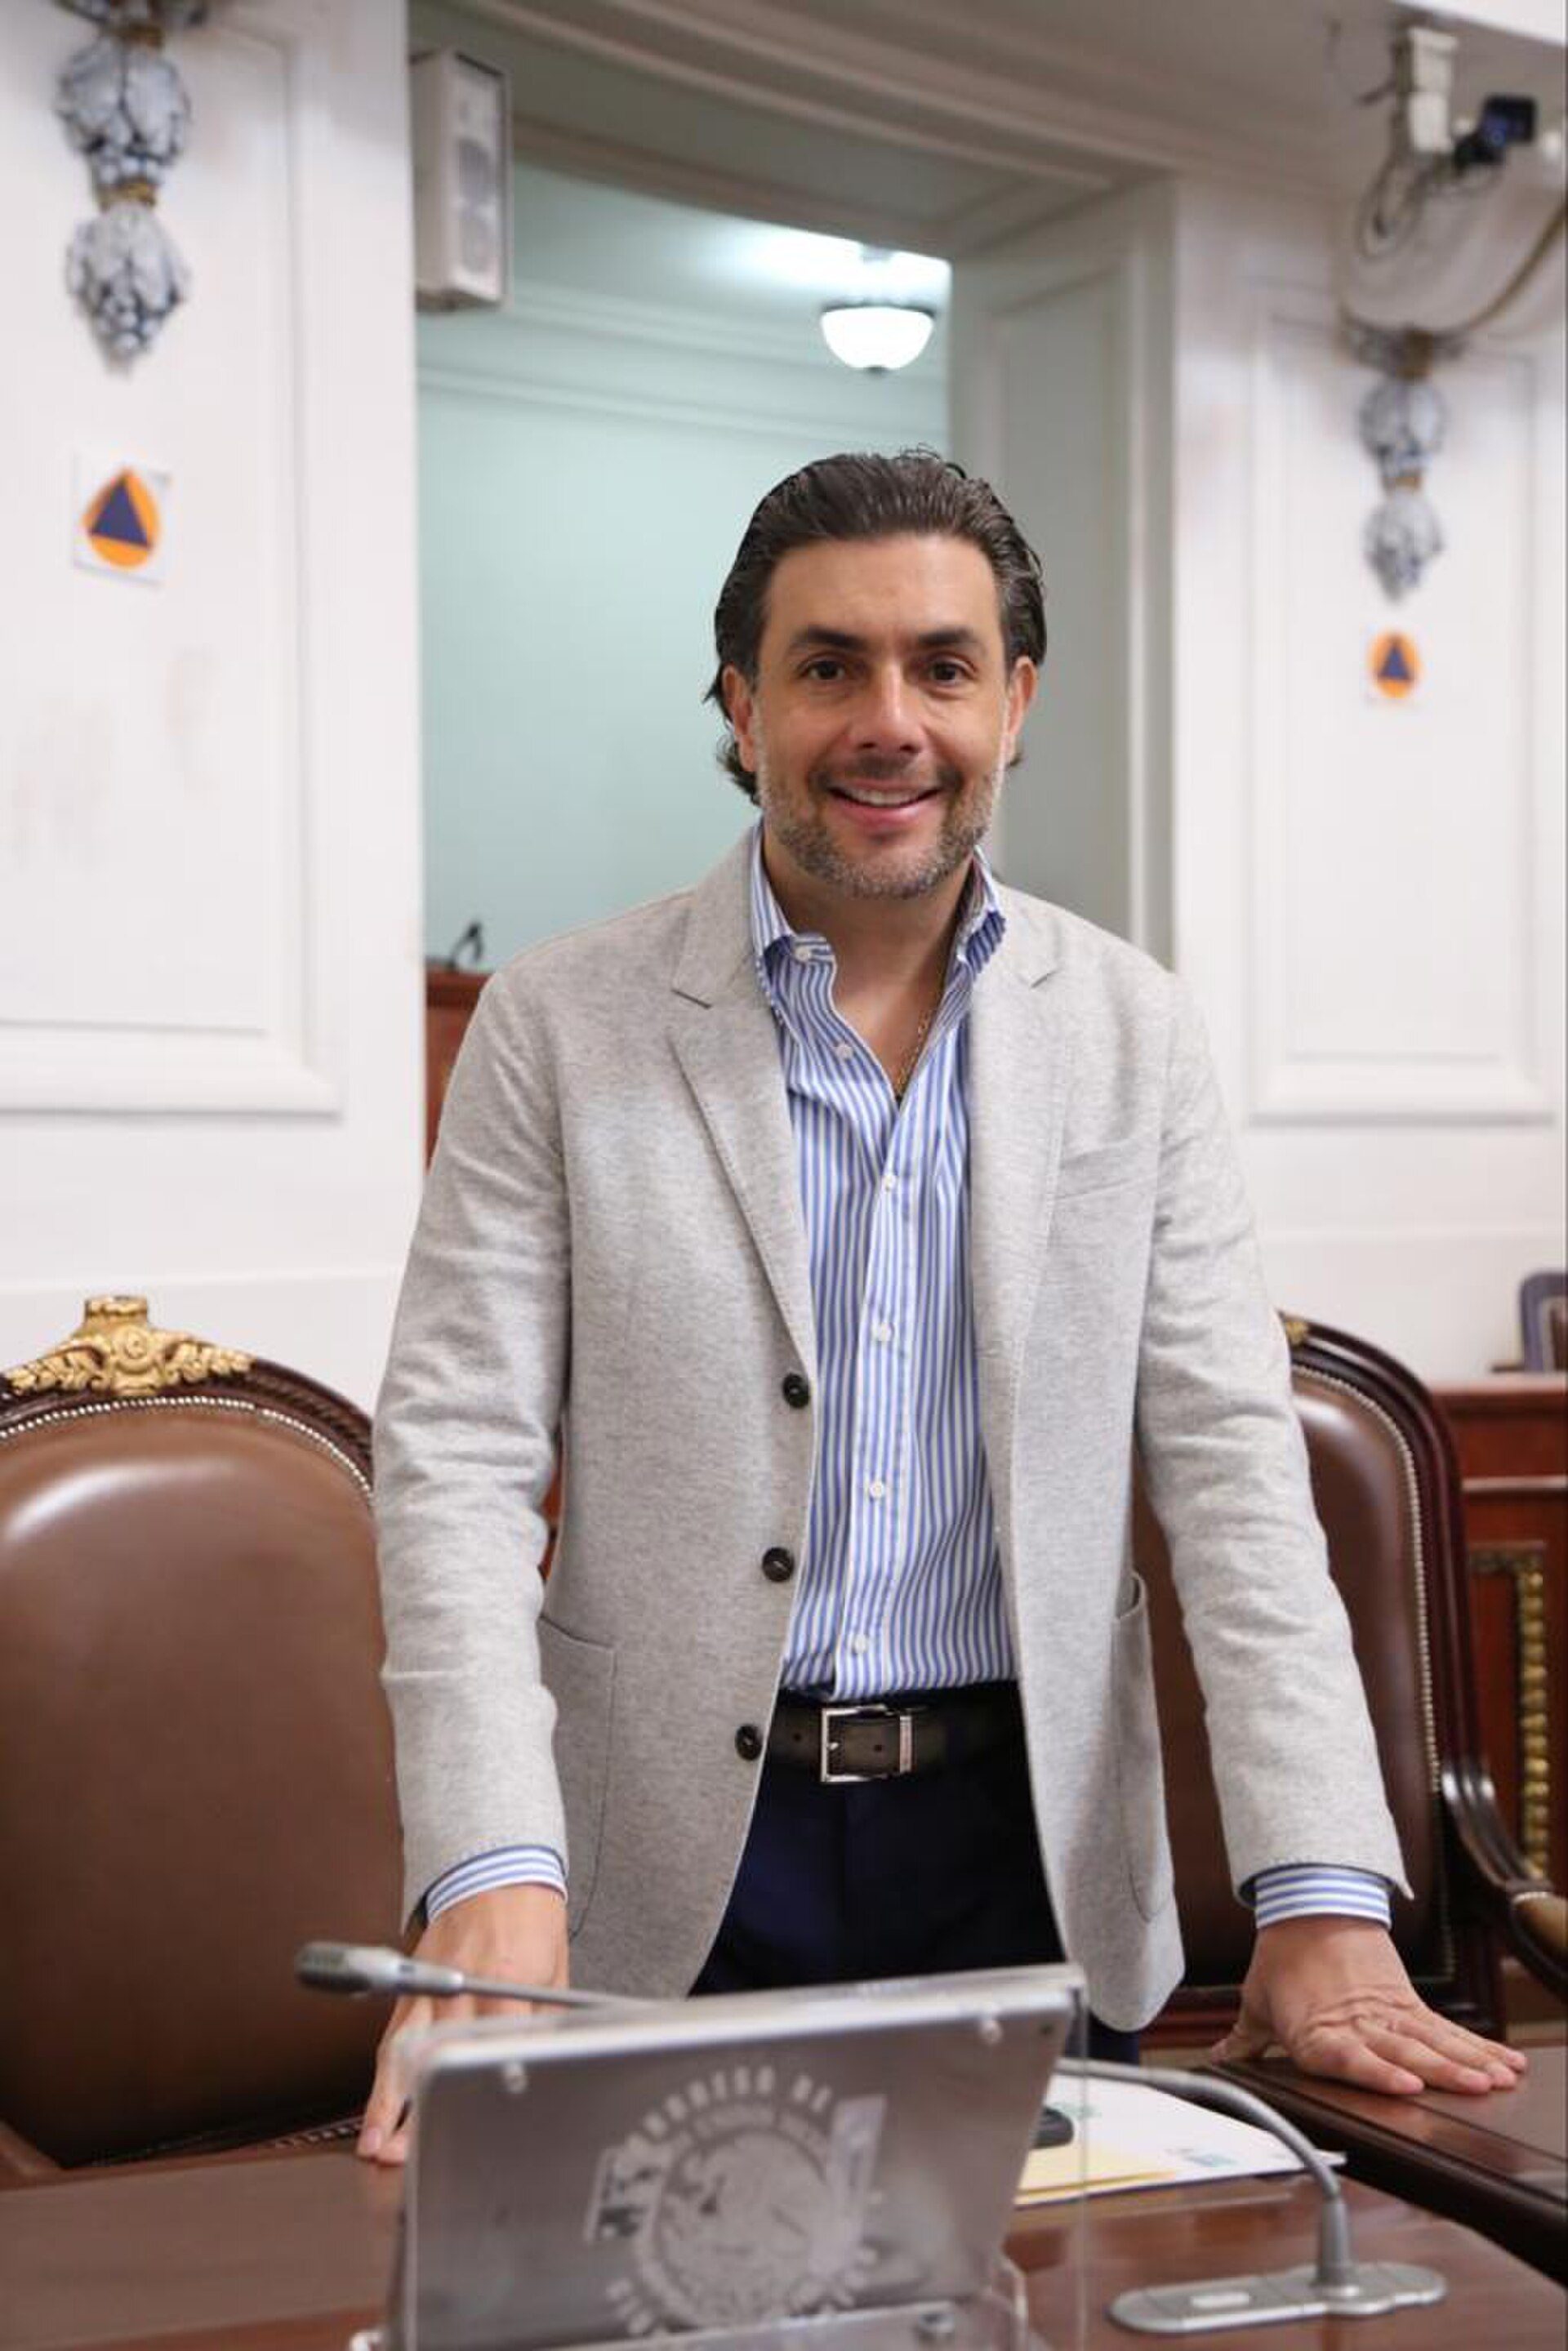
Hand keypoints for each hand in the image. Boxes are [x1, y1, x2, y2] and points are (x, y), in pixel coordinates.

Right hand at [357, 1883, 568, 2165]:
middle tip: (410, 2155)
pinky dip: (381, 2077)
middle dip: (423, 2106)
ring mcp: (429, 1985)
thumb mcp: (554, 1970)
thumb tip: (540, 2069)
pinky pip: (392, 2037)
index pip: (492, 2043)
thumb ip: (543, 2021)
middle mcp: (459, 1985)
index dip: (483, 2086)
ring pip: (403, 2051)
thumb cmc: (531, 1921)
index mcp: (506, 1979)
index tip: (478, 2125)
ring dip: (386, 2102)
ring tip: (375, 2146)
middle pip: (439, 2055)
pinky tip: (374, 2111)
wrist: (496, 1872)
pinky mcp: (411, 1986)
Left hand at [1212, 1917, 1526, 2095]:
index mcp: (1317, 2032)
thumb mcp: (1257, 2001)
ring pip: (1432, 2041)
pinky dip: (1476, 2046)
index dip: (1376, 2070)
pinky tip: (1503, 2062)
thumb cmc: (1281, 1960)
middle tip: (1474, 2087)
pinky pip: (1445, 2028)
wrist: (1309, 1905)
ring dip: (1466, 2061)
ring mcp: (1388, 2013)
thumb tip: (1218, 2062)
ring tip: (1494, 2079)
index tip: (1404, 2083)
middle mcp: (1358, 2025)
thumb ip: (1244, 2041)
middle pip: (1404, 2049)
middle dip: (1441, 2071)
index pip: (1348, 2056)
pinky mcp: (1408, 2002)